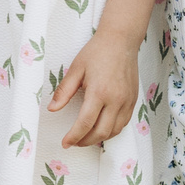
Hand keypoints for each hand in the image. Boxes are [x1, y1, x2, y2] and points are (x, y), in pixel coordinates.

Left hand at [47, 28, 143, 147]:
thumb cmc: (96, 52)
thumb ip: (64, 91)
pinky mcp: (133, 101)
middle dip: (85, 142)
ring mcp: (126, 102)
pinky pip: (123, 124)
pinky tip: (101, 128)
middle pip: (101, 132)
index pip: (85, 123)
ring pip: (114, 131)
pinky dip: (112, 131)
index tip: (65, 143)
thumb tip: (52, 109)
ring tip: (86, 137)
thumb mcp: (76, 69)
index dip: (74, 136)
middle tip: (74, 142)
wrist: (120, 40)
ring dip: (99, 139)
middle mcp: (115, 100)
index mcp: (99, 92)